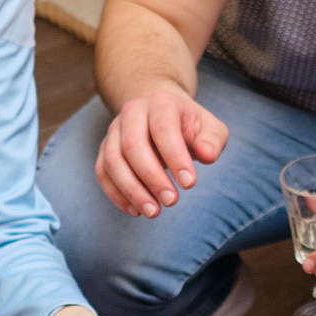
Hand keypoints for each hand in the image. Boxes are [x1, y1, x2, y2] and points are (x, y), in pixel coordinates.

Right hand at [94, 86, 228, 218]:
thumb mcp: (211, 128)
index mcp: (161, 102)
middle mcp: (132, 112)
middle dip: (151, 177)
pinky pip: (103, 173)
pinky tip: (136, 211)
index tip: (189, 185)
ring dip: (132, 190)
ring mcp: (115, 130)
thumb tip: (207, 155)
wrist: (162, 116)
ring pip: (113, 161)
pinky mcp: (105, 149)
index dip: (175, 157)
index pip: (163, 128)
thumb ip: (212, 141)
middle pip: (132, 145)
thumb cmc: (190, 127)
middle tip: (171, 201)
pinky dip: (116, 195)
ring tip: (154, 212)